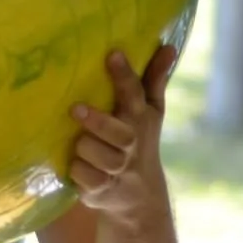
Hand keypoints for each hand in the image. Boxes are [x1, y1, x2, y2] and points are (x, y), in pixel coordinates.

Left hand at [67, 44, 178, 223]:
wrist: (136, 196)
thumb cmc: (138, 139)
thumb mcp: (149, 112)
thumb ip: (154, 79)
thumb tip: (168, 45)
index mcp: (139, 119)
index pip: (136, 94)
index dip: (125, 75)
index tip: (113, 54)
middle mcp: (130, 144)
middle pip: (119, 134)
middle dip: (98, 122)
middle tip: (76, 108)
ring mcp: (116, 169)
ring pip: (97, 156)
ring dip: (85, 148)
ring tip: (76, 142)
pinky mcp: (100, 189)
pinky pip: (84, 178)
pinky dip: (77, 171)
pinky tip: (74, 164)